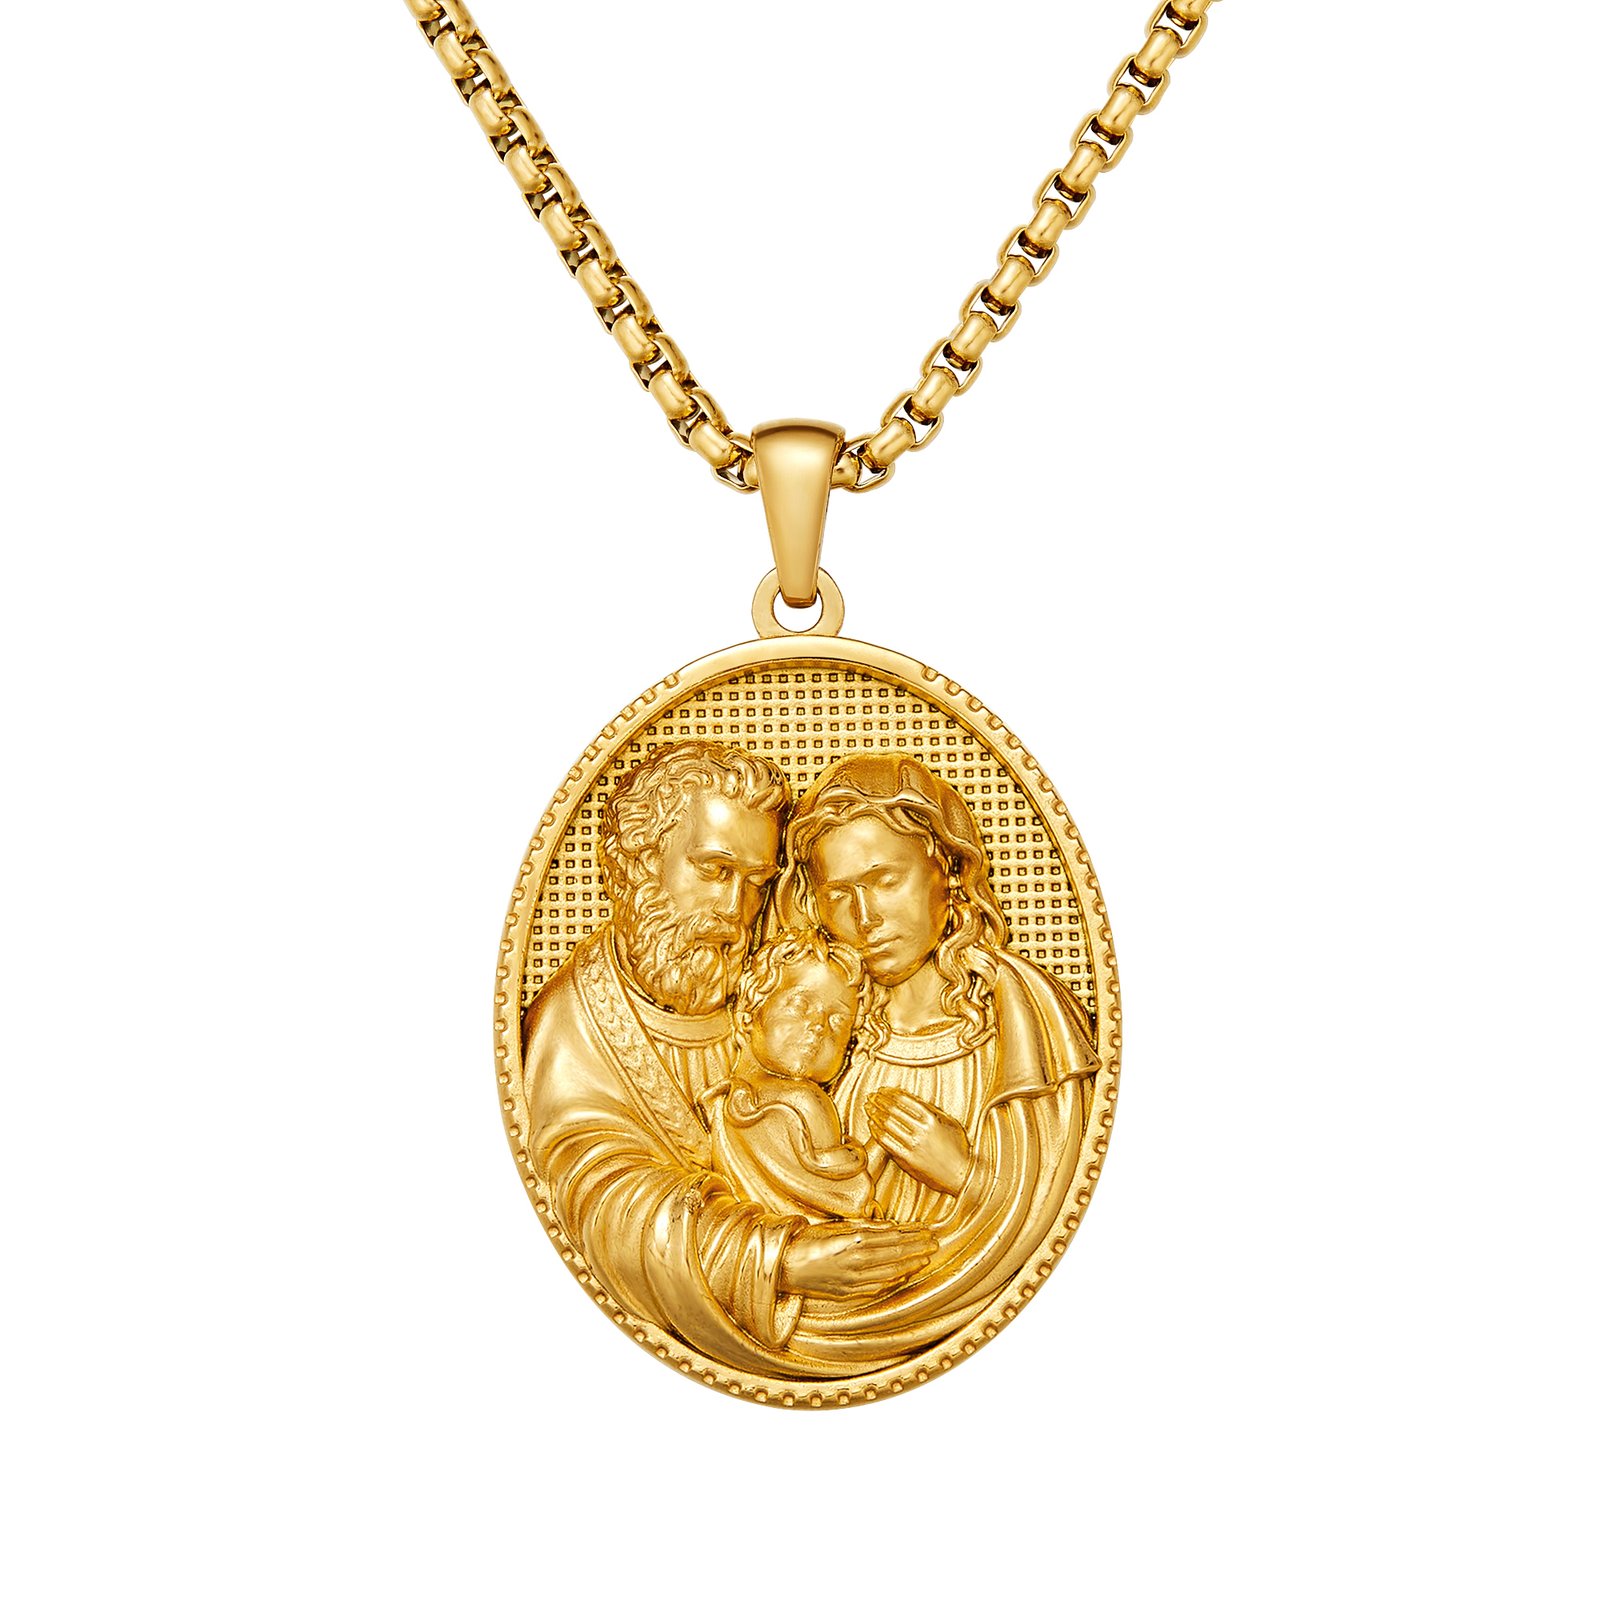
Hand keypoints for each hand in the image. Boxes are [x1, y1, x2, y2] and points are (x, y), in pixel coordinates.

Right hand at [777, 1221, 934, 1299]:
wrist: (784, 1266)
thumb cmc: (806, 1241)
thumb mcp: (834, 1226)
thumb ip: (863, 1227)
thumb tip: (890, 1226)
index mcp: (853, 1241)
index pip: (892, 1237)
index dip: (911, 1234)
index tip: (926, 1230)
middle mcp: (857, 1262)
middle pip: (895, 1254)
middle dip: (917, 1248)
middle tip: (934, 1242)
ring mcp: (854, 1280)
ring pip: (891, 1271)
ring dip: (910, 1263)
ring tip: (925, 1257)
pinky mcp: (848, 1292)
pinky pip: (878, 1286)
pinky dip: (894, 1278)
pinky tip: (904, 1273)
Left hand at [866, 1088, 971, 1195]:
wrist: (961, 1175)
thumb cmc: (958, 1149)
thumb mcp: (950, 1123)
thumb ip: (933, 1111)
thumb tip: (914, 1100)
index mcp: (932, 1119)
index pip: (904, 1100)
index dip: (890, 1093)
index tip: (883, 1090)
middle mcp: (921, 1131)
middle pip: (893, 1110)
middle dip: (879, 1101)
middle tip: (871, 1096)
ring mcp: (913, 1145)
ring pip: (887, 1124)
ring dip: (874, 1113)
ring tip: (868, 1108)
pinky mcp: (907, 1159)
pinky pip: (886, 1142)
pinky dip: (876, 1131)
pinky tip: (872, 1125)